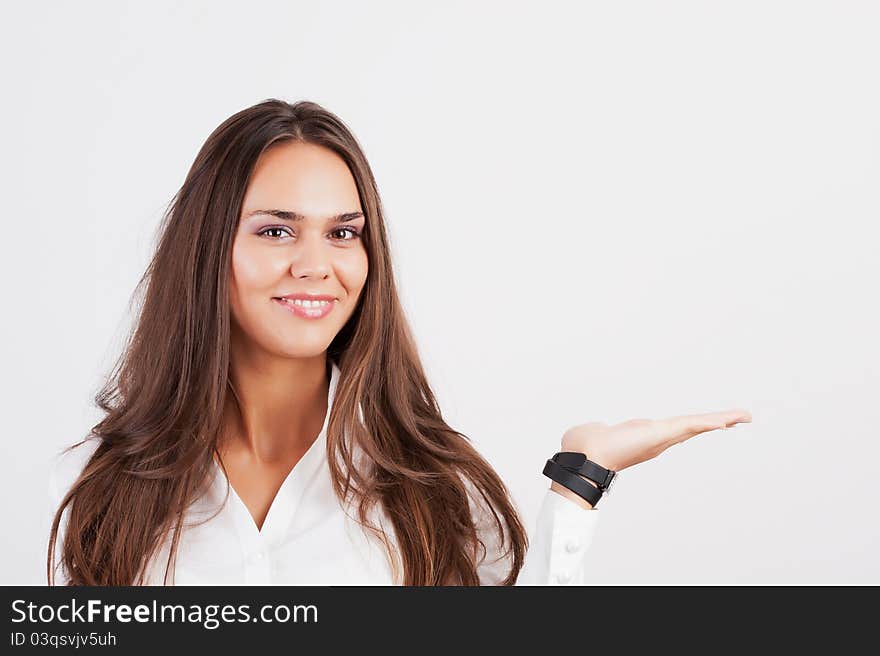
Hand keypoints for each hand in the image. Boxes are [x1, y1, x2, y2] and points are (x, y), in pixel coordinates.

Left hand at [560, 408, 752, 472]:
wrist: (586, 455)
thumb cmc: (584, 447)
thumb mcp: (596, 433)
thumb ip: (597, 431)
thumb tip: (592, 431)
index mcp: (646, 438)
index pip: (675, 430)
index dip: (694, 426)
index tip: (710, 423)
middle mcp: (657, 439)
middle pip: (693, 428)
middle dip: (717, 422)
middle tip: (741, 418)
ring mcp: (662, 437)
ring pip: (697, 426)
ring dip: (722, 420)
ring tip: (744, 415)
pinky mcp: (663, 433)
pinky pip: (693, 425)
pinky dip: (712, 422)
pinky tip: (729, 420)